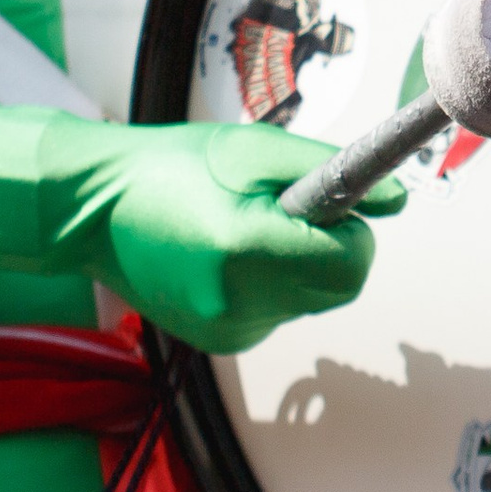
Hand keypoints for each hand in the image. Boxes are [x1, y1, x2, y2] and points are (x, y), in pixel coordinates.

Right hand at [100, 122, 403, 353]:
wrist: (93, 208)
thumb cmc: (170, 167)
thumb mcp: (254, 149)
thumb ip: (333, 170)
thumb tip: (397, 199)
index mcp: (246, 249)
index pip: (353, 263)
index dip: (353, 230)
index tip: (328, 203)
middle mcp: (238, 303)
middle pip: (340, 287)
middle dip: (331, 246)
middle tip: (286, 208)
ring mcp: (227, 330)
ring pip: (313, 300)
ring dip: (300, 264)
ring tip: (242, 226)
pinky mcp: (220, 341)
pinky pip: (280, 311)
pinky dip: (272, 284)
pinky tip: (226, 254)